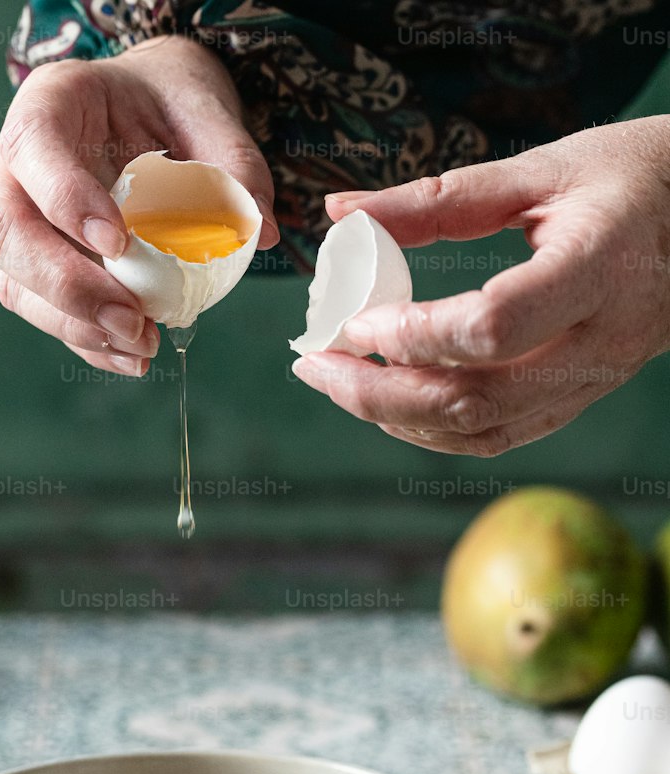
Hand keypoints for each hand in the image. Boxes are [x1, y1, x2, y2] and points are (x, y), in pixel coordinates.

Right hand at [0, 36, 278, 376]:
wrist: (146, 117)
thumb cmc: (167, 104)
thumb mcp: (204, 107)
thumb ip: (232, 158)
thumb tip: (259, 233)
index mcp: (47, 105)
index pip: (33, 150)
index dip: (67, 200)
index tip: (118, 242)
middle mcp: (14, 168)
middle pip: (6, 232)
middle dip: (67, 286)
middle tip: (131, 318)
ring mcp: (18, 223)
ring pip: (15, 284)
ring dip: (75, 325)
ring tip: (141, 343)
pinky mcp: (34, 272)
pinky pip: (44, 314)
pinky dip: (87, 343)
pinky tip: (131, 357)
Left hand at [291, 118, 669, 453]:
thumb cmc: (628, 181)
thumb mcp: (541, 170)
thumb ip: (438, 199)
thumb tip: (341, 215)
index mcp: (595, 271)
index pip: (491, 327)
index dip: (411, 333)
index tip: (354, 317)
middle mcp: (595, 343)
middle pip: (472, 399)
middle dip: (376, 391)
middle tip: (311, 362)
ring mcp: (588, 383)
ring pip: (477, 430)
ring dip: (392, 415)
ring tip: (334, 379)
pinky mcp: (576, 401)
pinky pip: (495, 437)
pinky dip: (430, 427)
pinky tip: (386, 400)